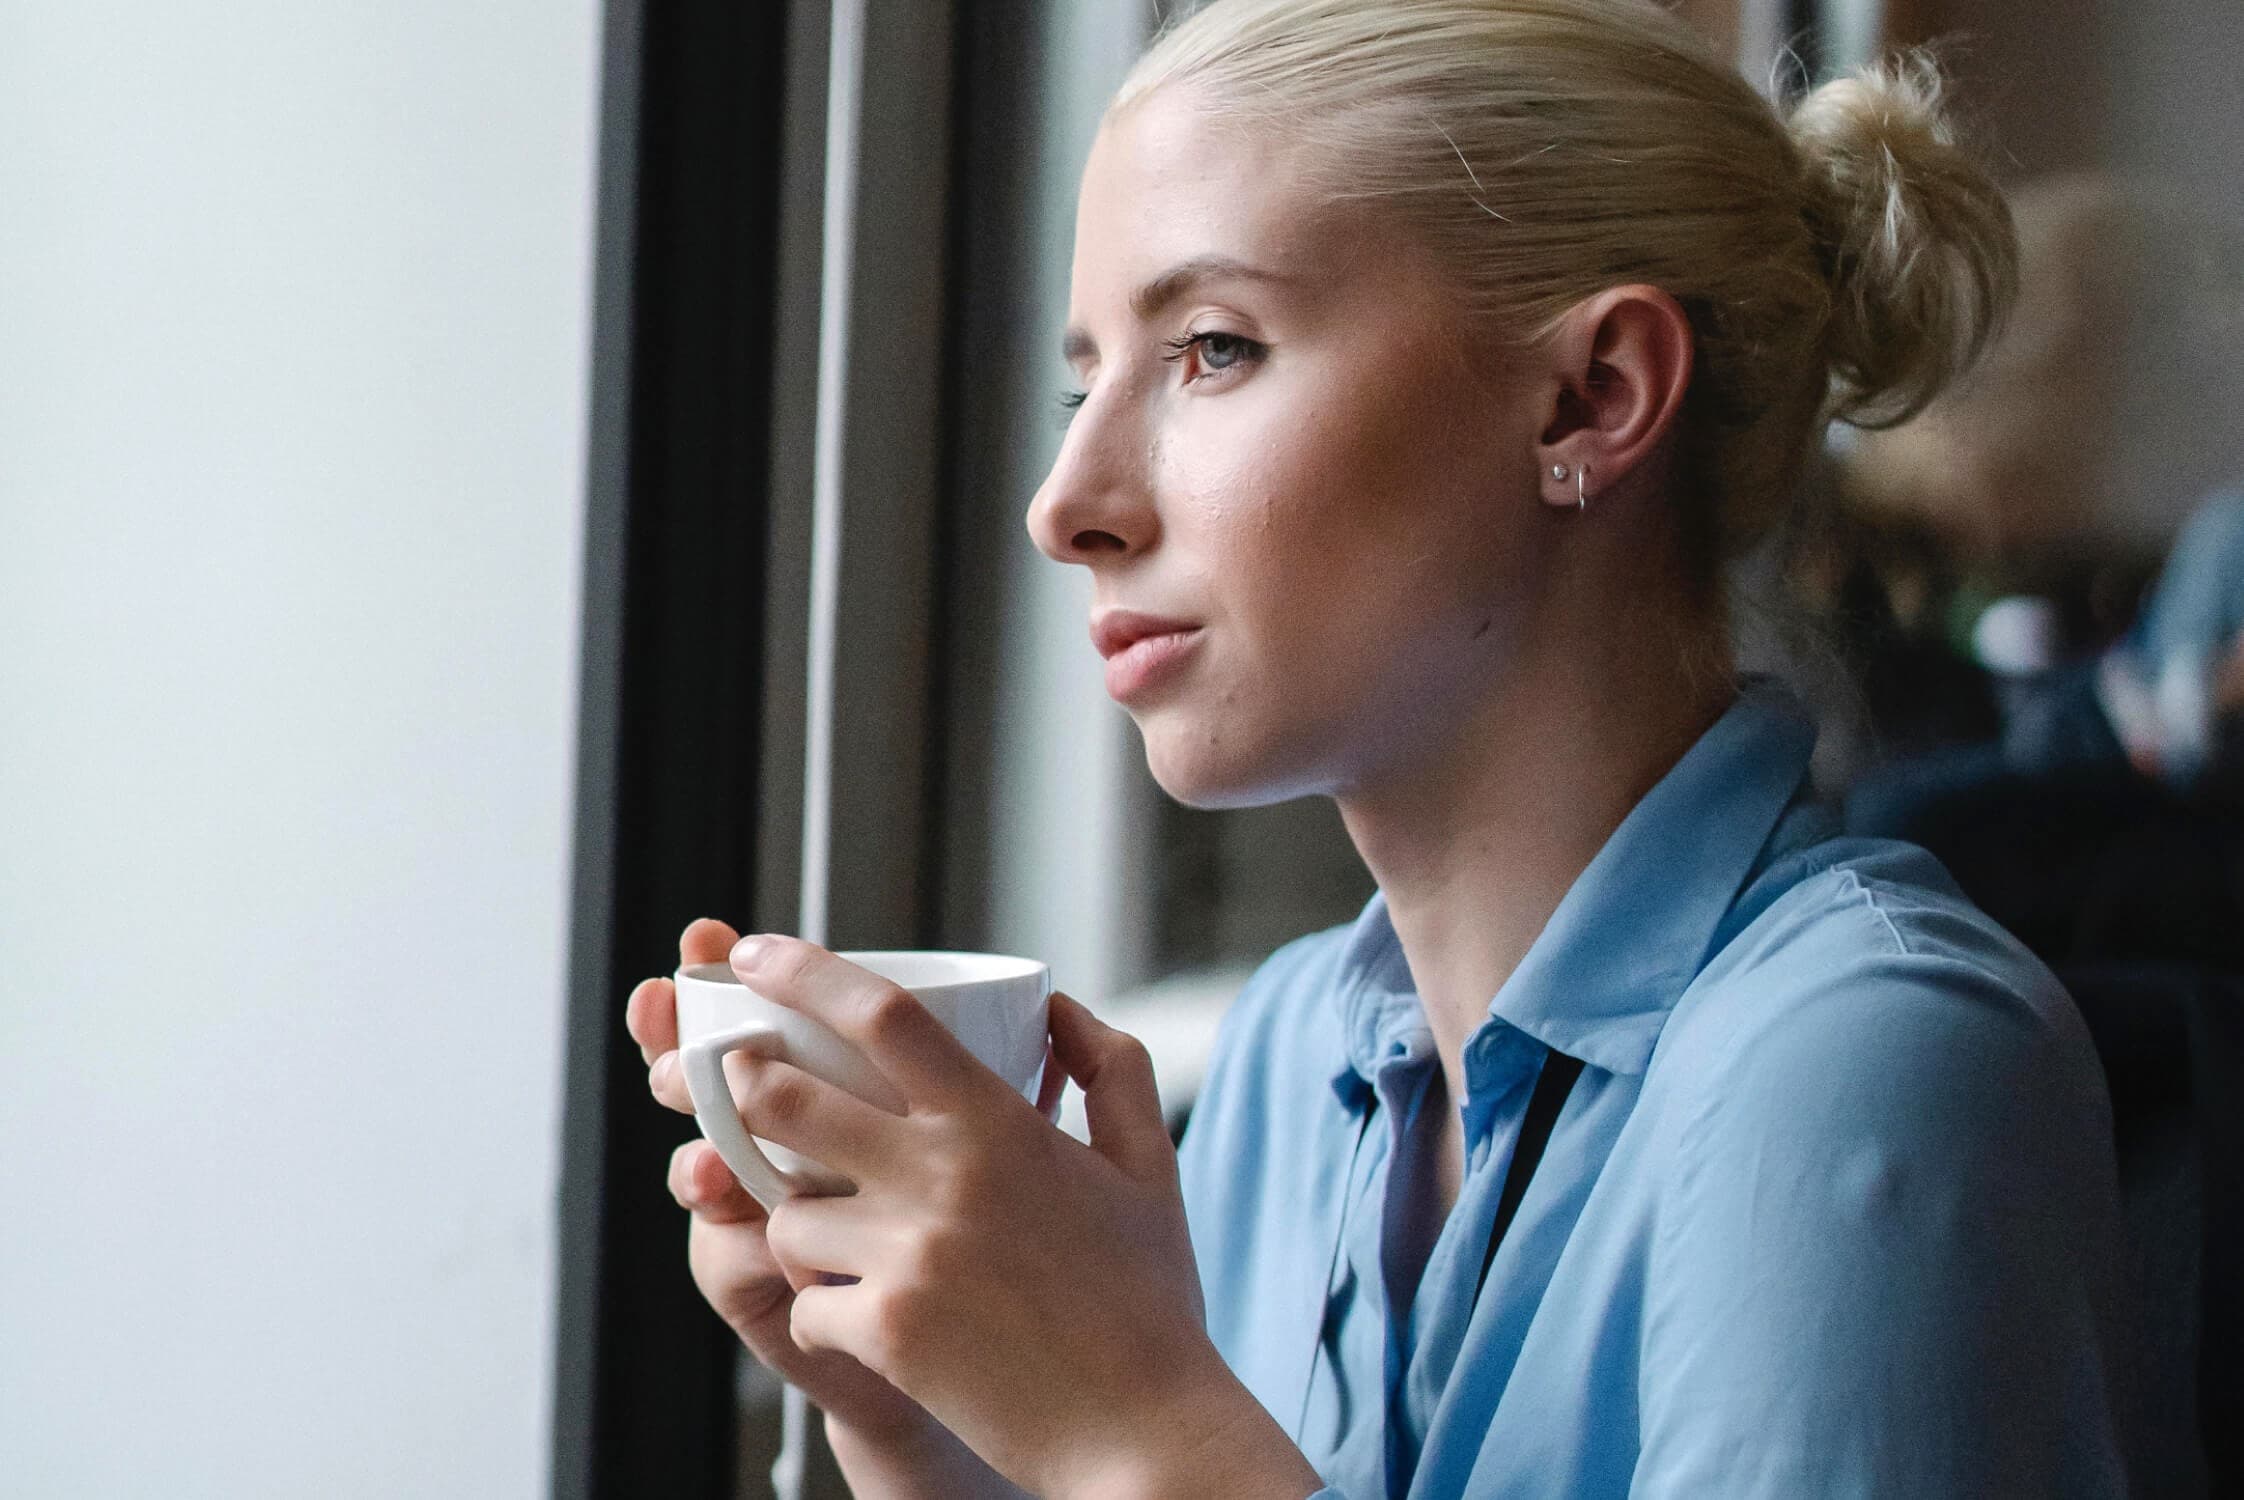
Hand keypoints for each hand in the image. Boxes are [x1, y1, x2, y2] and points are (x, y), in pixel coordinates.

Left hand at [724, 935, 1321, 1499]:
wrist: (1144, 1428)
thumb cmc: (1147, 1300)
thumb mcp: (1149, 1166)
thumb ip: (1114, 1071)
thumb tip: (1059, 1010)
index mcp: (999, 1124)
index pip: (882, 1015)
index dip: (803, 971)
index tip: (755, 954)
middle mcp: (943, 1178)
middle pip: (785, 1098)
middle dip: (745, 1088)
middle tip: (751, 1092)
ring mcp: (906, 1256)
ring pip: (784, 1210)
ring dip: (798, 1221)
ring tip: (845, 1243)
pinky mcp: (884, 1331)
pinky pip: (805, 1299)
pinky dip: (825, 1308)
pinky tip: (874, 1321)